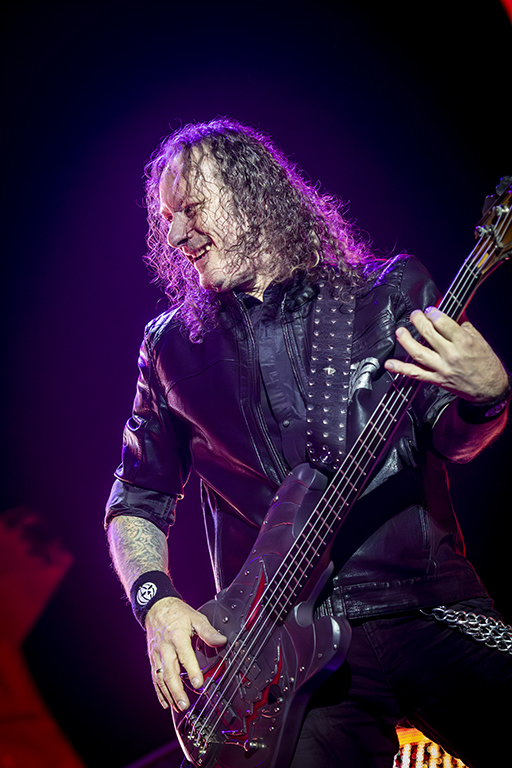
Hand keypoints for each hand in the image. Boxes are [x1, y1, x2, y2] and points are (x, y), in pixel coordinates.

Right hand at [145, 597, 226, 711]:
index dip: (192, 670)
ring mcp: (157, 654)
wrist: (156, 607)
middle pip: (169, 672)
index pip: (185, 656)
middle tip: (185, 704)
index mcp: (177, 637)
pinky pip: (154, 677)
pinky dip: (159, 691)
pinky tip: (165, 702)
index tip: (198, 683)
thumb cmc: (177, 613)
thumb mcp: (195, 617)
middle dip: (177, 690)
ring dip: (169, 694)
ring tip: (178, 706)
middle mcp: (165, 647)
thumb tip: (222, 641)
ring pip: (161, 677)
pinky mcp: (153, 658)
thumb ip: (208, 631)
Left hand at [384, 307, 507, 401]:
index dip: (433, 313)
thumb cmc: (486, 364)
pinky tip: (390, 364)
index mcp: (464, 342)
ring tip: (400, 332)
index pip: (443, 323)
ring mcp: (442, 368)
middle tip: (414, 315)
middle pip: (428, 334)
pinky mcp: (436, 379)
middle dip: (418, 321)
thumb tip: (451, 311)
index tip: (429, 310)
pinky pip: (415, 374)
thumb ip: (463, 325)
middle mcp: (452, 355)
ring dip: (406, 341)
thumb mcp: (479, 339)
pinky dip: (401, 369)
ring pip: (418, 352)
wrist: (489, 388)